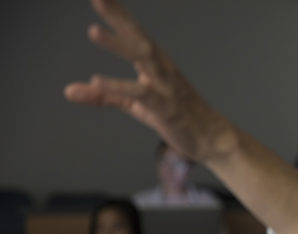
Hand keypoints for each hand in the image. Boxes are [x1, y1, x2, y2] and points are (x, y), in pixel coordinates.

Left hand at [64, 0, 230, 161]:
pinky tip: (97, 80)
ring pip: (142, 59)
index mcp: (155, 62)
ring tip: (94, 31)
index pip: (133, 32)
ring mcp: (164, 86)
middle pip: (137, 37)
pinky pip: (140, 93)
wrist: (209, 136)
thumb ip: (103, 95)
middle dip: (118, 16)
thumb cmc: (174, 115)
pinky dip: (118, 86)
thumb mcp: (134, 104)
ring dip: (119, 45)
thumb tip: (68, 91)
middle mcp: (161, 68)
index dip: (117, 13)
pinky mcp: (164, 106)